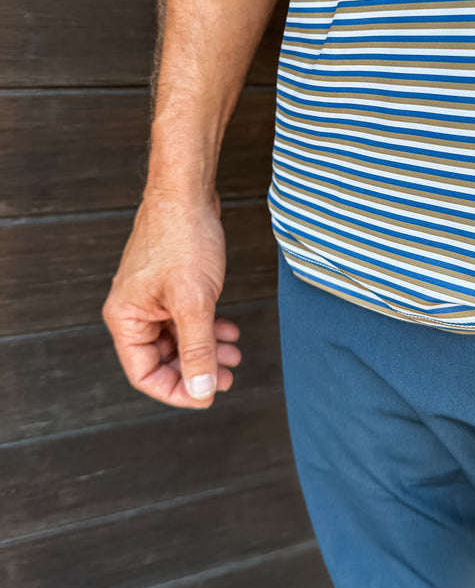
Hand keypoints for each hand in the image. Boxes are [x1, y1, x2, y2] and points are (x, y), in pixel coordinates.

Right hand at [102, 187, 241, 408]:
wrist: (188, 192)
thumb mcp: (194, 301)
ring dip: (207, 350)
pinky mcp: (172, 285)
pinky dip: (207, 328)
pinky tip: (229, 329)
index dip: (177, 391)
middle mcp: (134, 311)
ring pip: (178, 339)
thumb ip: (198, 349)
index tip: (209, 395)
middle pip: (162, 360)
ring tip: (234, 354)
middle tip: (229, 376)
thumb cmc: (182, 239)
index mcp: (126, 319)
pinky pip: (186, 319)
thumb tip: (201, 390)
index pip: (145, 375)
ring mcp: (153, 297)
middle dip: (197, 370)